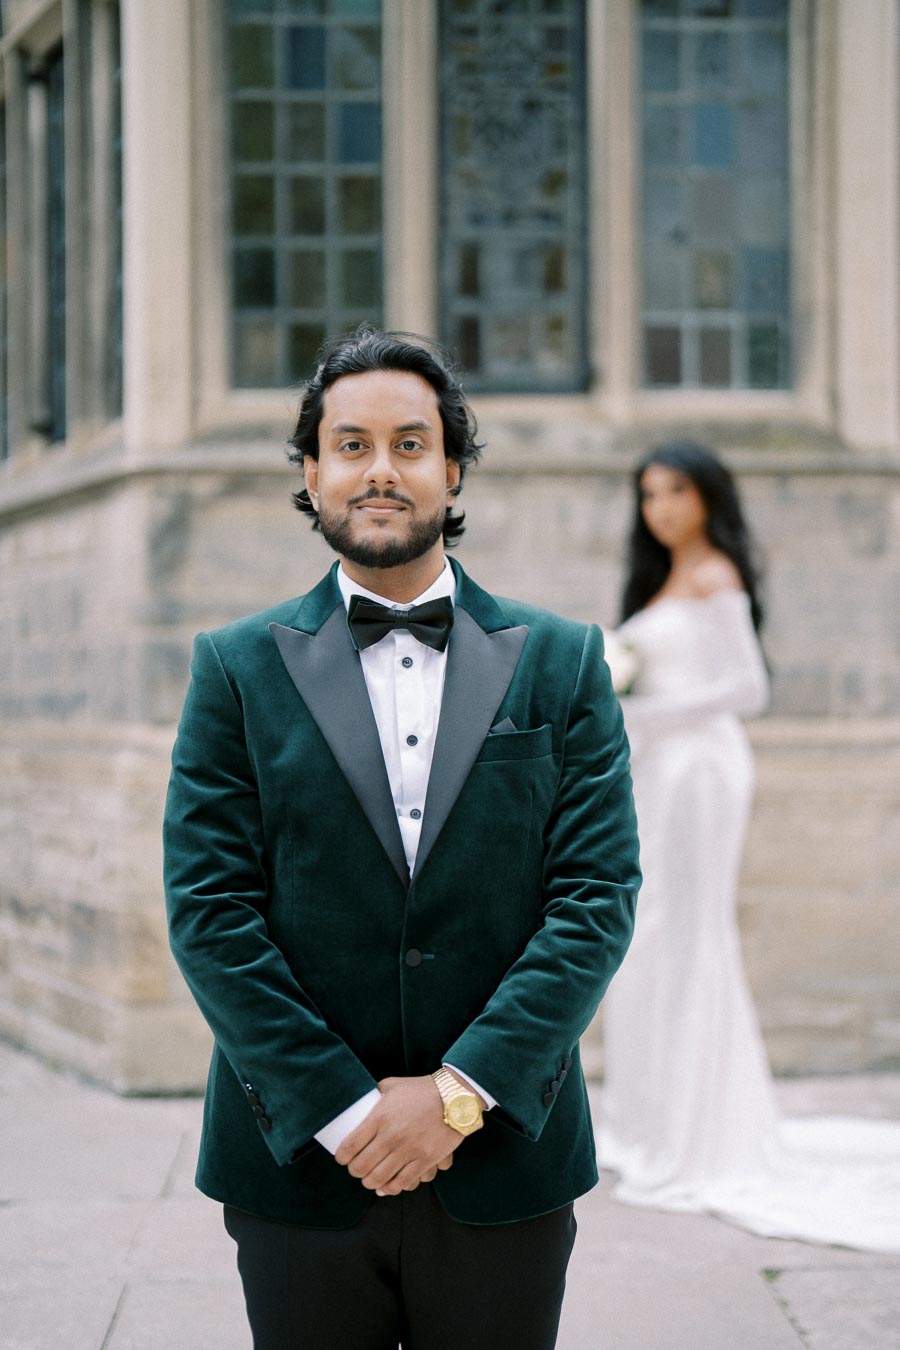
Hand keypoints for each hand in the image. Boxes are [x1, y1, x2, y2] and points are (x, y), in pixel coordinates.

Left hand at [334, 1075, 462, 1195]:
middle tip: (356, 1170)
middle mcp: (391, 1136)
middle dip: (355, 1172)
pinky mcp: (425, 1160)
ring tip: (370, 1179)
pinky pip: (403, 1182)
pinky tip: (387, 1186)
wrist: (454, 1096)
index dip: (342, 1157)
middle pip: (362, 1166)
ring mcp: (409, 1150)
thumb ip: (377, 1094)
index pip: (350, 1145)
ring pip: (380, 1178)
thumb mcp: (393, 1085)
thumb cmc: (422, 1089)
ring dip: (371, 1182)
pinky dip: (392, 1188)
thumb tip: (366, 1100)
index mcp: (380, 1117)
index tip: (342, 1159)